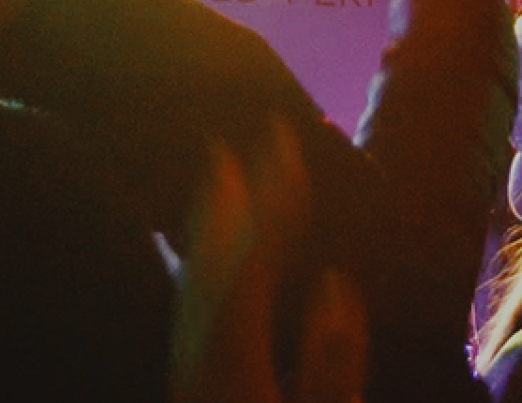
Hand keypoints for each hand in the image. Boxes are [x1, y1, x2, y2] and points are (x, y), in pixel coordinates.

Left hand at [171, 125, 367, 402]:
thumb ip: (330, 359)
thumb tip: (336, 283)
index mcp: (232, 361)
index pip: (248, 263)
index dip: (267, 202)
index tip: (281, 146)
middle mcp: (197, 356)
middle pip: (207, 262)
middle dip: (222, 198)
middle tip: (228, 141)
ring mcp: (185, 368)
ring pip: (189, 282)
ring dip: (204, 226)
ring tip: (214, 181)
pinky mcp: (185, 379)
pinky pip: (186, 304)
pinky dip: (196, 263)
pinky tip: (205, 255)